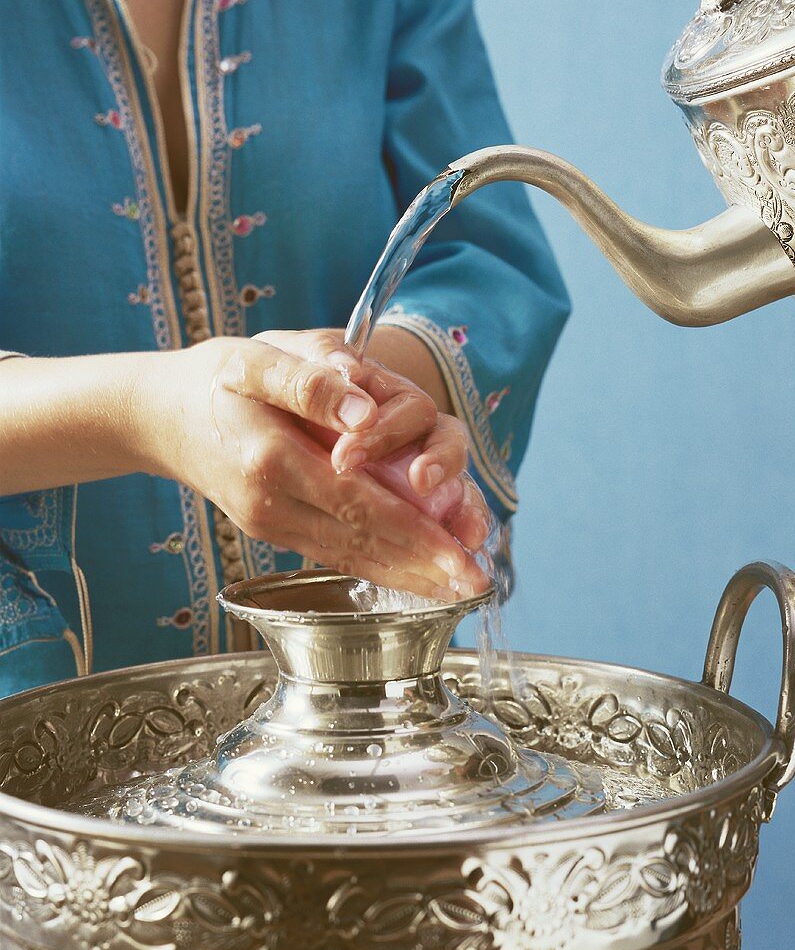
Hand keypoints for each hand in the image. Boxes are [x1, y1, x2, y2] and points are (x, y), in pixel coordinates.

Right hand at [135, 333, 489, 599]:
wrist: (160, 416)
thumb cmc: (215, 378)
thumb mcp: (254, 359)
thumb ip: (310, 382)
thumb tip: (364, 411)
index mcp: (271, 459)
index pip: (361, 504)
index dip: (417, 533)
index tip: (462, 556)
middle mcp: (272, 504)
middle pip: (364, 542)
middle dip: (426, 566)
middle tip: (478, 585)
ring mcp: (271, 523)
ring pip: (353, 556)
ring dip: (408, 576)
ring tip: (458, 591)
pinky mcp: (275, 529)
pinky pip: (336, 553)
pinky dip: (378, 567)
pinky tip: (412, 577)